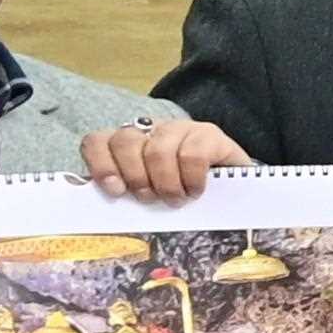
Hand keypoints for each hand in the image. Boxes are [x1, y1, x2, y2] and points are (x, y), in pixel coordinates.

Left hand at [81, 118, 250, 203]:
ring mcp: (180, 128)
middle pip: (126, 142)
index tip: (115, 191)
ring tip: (176, 199)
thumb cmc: (183, 194)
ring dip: (166, 183)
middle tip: (150, 199)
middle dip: (136, 177)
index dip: (101, 164)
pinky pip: (191, 154)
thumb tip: (104, 205)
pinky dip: (191, 179)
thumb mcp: (150, 193)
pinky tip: (196, 190)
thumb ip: (127, 193)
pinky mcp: (209, 133)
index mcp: (128, 144)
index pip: (98, 141)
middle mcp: (151, 130)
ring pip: (157, 150)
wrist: (234, 189)